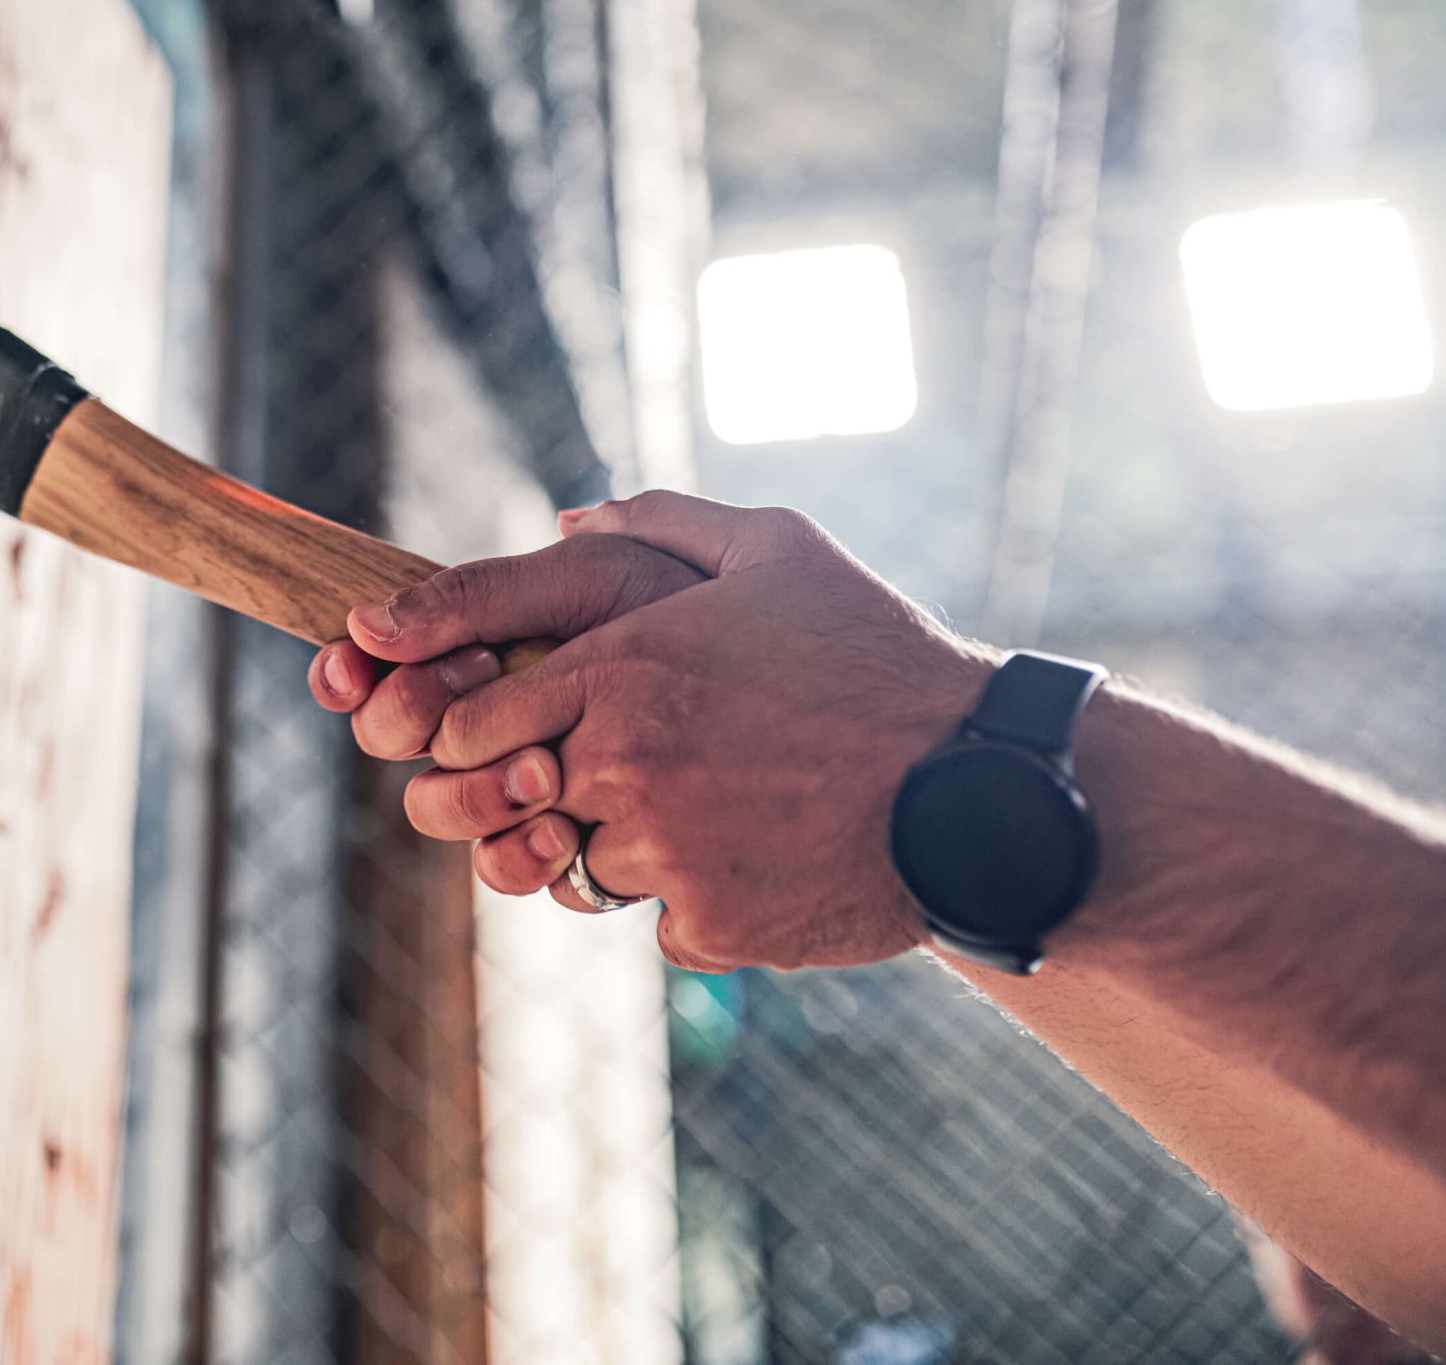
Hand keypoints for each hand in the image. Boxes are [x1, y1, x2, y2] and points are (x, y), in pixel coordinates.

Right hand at [309, 530, 707, 894]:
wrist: (795, 693)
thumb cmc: (699, 616)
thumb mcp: (592, 581)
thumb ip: (480, 594)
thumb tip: (365, 621)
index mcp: (483, 643)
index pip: (377, 663)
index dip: (349, 672)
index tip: (356, 667)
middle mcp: (493, 714)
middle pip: (392, 740)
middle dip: (414, 719)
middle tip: (478, 689)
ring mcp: (525, 784)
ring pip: (439, 811)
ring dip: (470, 796)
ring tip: (540, 776)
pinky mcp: (571, 847)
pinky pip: (509, 867)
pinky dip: (524, 854)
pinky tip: (562, 834)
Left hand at [312, 492, 996, 971]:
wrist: (979, 779)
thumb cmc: (876, 653)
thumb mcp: (777, 549)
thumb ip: (661, 522)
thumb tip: (571, 521)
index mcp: (622, 665)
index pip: (466, 722)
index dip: (473, 733)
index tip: (507, 734)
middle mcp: (624, 760)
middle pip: (503, 805)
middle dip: (527, 798)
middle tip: (587, 784)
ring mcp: (664, 849)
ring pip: (577, 869)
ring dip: (619, 849)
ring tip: (705, 812)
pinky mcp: (709, 921)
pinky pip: (658, 923)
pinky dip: (695, 902)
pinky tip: (760, 857)